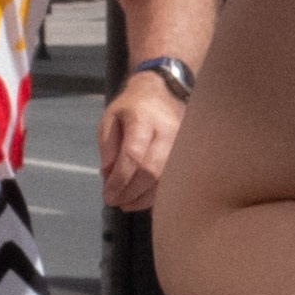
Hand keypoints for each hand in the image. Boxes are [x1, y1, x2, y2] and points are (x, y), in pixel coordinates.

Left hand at [96, 75, 186, 214]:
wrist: (163, 91)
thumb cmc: (132, 106)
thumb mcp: (110, 118)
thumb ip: (107, 147)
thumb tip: (108, 176)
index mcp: (143, 119)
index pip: (133, 155)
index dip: (120, 179)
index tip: (107, 194)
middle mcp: (167, 132)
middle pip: (151, 170)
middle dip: (131, 192)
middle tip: (114, 201)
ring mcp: (181, 144)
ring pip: (165, 179)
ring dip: (143, 198)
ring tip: (125, 204)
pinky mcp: (186, 154)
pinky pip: (173, 180)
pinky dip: (155, 195)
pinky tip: (140, 200)